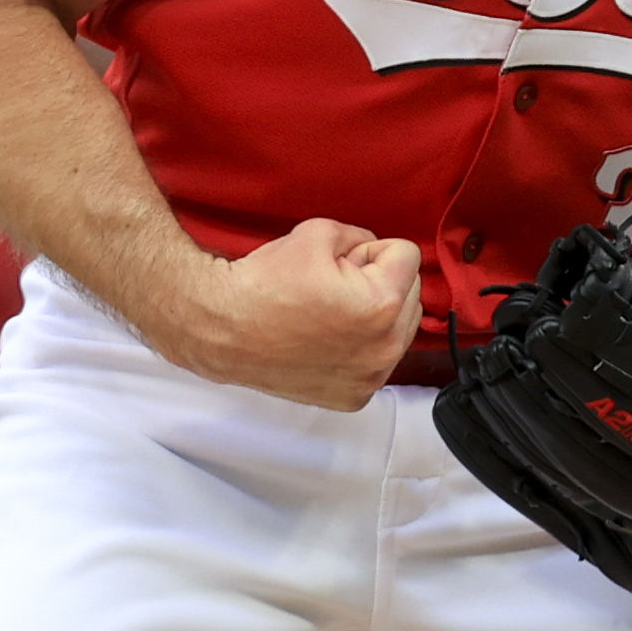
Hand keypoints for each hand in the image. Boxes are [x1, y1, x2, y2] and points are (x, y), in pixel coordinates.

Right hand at [167, 219, 424, 409]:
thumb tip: (373, 252)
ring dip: (376, 316)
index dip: (370, 250)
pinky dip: (361, 348)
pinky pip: (378, 361)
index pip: (408, 255)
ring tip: (329, 313)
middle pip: (410, 294)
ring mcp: (370, 378)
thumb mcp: (317, 233)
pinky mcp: (354, 397)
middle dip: (378, 282)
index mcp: (382, 305)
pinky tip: (326, 340)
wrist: (221, 329)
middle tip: (332, 287)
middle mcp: (384, 349)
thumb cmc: (264, 282)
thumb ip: (360, 235)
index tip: (338, 263)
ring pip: (400, 330)